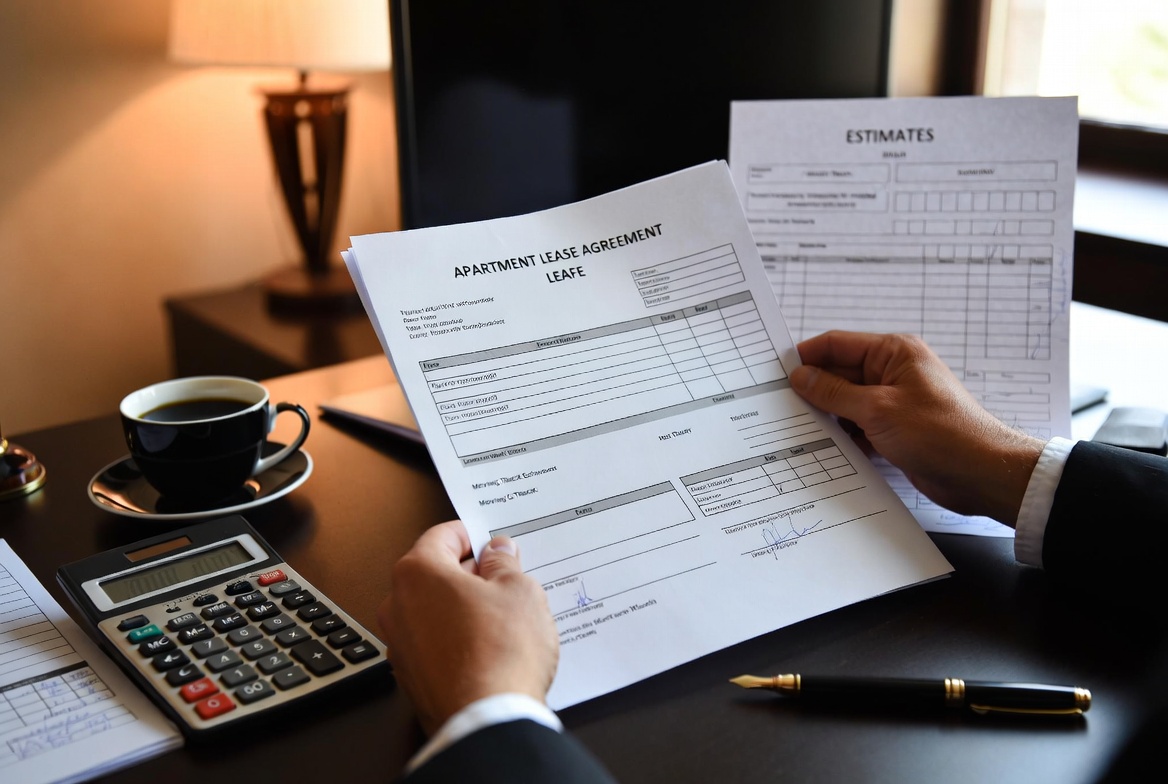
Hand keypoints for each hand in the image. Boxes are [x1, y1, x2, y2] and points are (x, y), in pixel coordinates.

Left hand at [378, 520, 558, 733]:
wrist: (487, 719)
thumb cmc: (500, 652)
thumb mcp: (519, 591)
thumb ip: (504, 563)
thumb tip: (498, 551)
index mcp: (418, 572)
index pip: (442, 535)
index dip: (473, 535)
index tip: (494, 543)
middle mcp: (398, 605)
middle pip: (435, 573)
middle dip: (470, 573)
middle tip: (507, 579)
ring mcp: (400, 644)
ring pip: (434, 610)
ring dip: (463, 607)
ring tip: (503, 618)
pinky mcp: (410, 676)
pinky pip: (434, 642)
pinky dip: (457, 638)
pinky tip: (489, 648)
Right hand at [789, 331, 1043, 525]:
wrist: (981, 473)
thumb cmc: (941, 433)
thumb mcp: (878, 409)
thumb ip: (834, 392)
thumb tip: (801, 377)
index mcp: (893, 352)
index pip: (838, 344)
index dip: (806, 355)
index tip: (776, 371)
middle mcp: (893, 372)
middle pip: (839, 373)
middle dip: (813, 389)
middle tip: (778, 405)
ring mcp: (894, 401)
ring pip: (846, 402)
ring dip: (826, 415)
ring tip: (795, 428)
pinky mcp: (895, 429)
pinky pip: (858, 425)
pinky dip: (843, 435)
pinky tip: (823, 447)